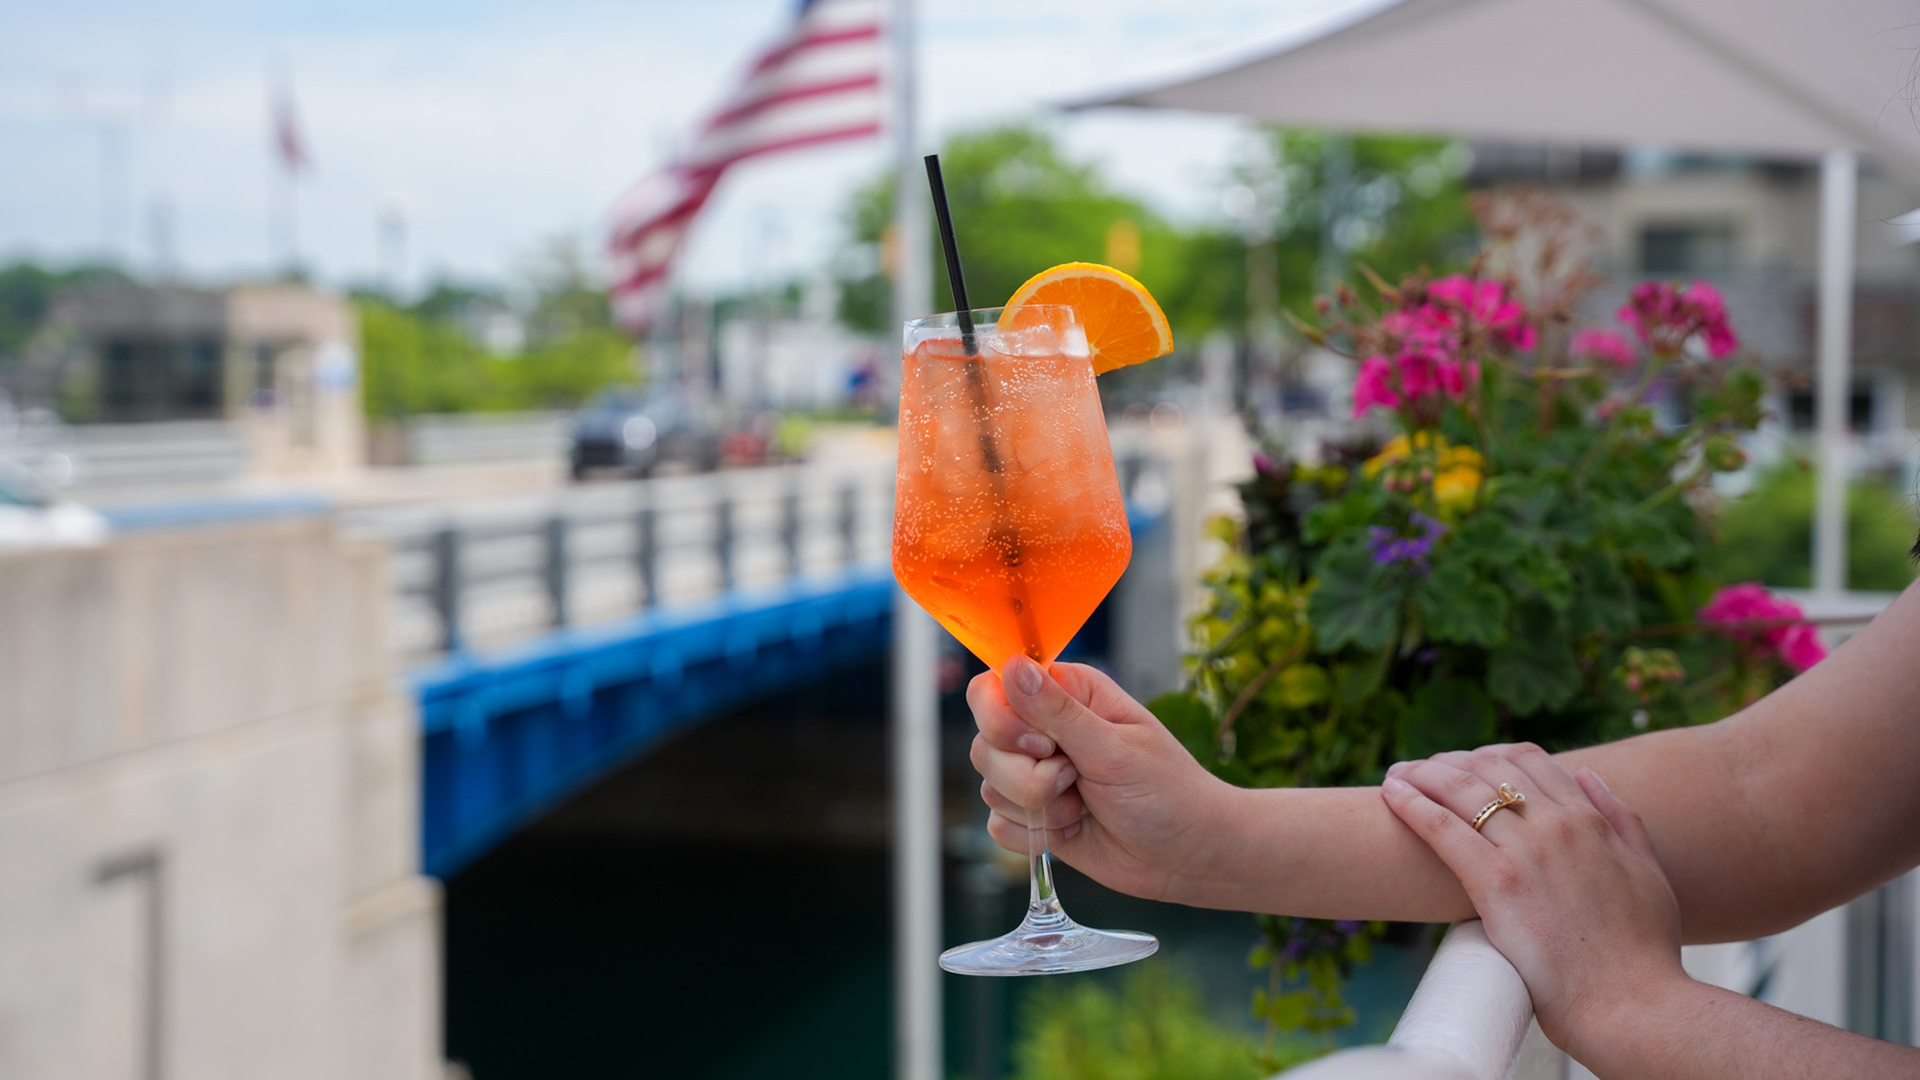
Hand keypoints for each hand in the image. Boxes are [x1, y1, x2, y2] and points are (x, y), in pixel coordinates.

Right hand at [968, 656, 1233, 902]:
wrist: (1188, 856)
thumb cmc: (1168, 793)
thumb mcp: (1115, 749)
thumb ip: (1058, 711)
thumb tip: (1012, 666)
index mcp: (1067, 694)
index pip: (993, 688)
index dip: (1002, 719)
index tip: (1043, 744)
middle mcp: (1044, 730)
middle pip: (985, 744)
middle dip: (1026, 776)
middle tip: (1075, 779)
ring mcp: (1036, 774)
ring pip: (989, 787)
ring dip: (1038, 807)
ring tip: (1084, 805)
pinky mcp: (1034, 816)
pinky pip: (998, 825)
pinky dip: (1033, 835)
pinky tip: (1072, 829)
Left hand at [1380, 744, 1688, 1057]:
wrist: (1636, 1007)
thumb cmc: (1643, 954)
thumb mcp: (1649, 873)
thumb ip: (1623, 820)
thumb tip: (1589, 775)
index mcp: (1590, 822)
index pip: (1529, 761)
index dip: (1489, 755)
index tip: (1464, 764)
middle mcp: (1557, 826)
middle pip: (1488, 767)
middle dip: (1449, 762)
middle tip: (1422, 771)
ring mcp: (1526, 852)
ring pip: (1461, 789)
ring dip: (1422, 775)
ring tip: (1397, 776)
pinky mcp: (1497, 884)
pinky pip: (1442, 829)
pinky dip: (1411, 804)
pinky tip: (1391, 794)